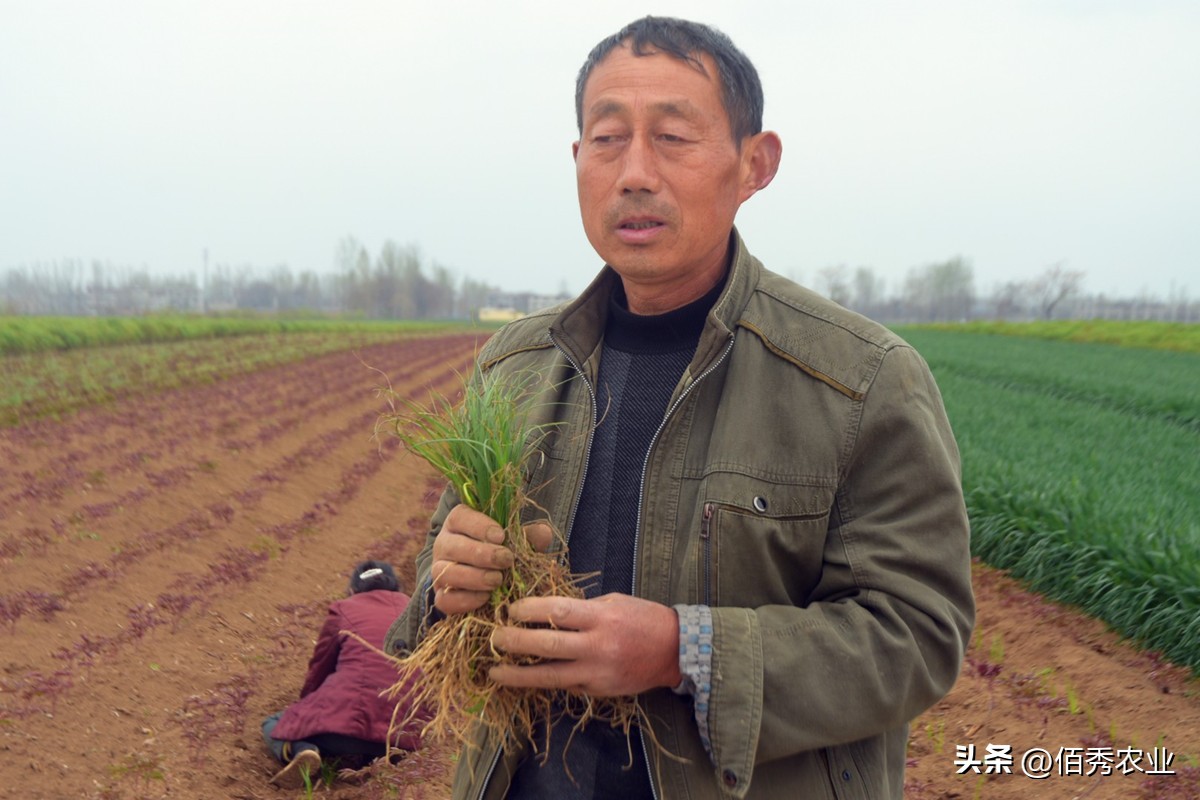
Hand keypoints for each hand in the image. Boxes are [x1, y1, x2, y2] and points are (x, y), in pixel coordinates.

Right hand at [430, 505, 552, 614]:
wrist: (486, 581)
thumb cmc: (502, 552)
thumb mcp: (517, 540)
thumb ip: (529, 536)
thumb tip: (543, 532)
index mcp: (459, 522)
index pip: (461, 517)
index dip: (479, 526)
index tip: (501, 536)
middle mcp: (444, 544)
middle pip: (452, 546)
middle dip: (481, 554)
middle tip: (506, 560)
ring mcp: (439, 571)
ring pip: (446, 572)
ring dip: (474, 577)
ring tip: (497, 580)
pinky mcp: (440, 596)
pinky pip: (444, 599)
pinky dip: (465, 600)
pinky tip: (486, 597)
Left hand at [489, 593, 681, 696]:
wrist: (675, 650)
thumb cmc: (642, 618)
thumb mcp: (612, 602)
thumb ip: (581, 609)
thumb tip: (543, 612)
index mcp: (600, 616)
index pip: (556, 611)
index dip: (528, 610)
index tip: (510, 610)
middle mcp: (597, 645)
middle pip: (547, 643)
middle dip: (515, 641)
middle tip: (493, 638)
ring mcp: (597, 672)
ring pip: (549, 675)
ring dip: (518, 674)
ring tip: (495, 671)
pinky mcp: (598, 690)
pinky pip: (566, 685)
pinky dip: (544, 681)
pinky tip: (525, 678)